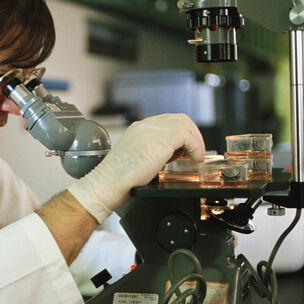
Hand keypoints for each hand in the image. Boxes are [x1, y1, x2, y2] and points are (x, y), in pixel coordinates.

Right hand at [68, 113, 204, 222]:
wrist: (107, 184)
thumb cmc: (117, 180)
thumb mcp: (137, 159)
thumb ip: (152, 152)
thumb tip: (170, 154)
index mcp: (138, 129)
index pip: (167, 121)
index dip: (180, 134)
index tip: (183, 150)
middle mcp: (145, 126)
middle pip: (179, 119)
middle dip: (191, 135)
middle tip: (193, 153)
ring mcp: (152, 131)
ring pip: (186, 124)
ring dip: (195, 141)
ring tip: (194, 157)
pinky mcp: (161, 141)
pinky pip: (188, 136)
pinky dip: (196, 147)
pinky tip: (194, 159)